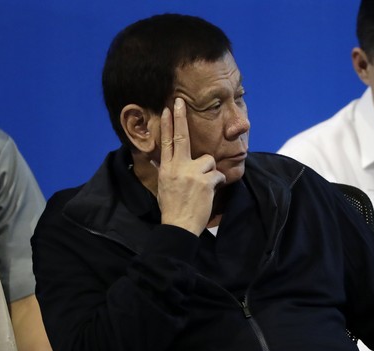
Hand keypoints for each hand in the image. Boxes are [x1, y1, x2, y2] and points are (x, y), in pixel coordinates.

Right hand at [157, 97, 225, 235]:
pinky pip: (218, 175)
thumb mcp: (162, 185)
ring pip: (209, 160)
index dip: (167, 125)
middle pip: (181, 137)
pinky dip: (217, 183)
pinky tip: (210, 193)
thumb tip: (154, 156)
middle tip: (181, 102)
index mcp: (166, 169)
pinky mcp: (205, 181)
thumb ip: (162, 169)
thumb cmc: (172, 207)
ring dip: (210, 171)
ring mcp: (191, 173)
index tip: (167, 109)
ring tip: (203, 186)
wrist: (179, 226)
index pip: (166, 142)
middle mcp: (177, 167)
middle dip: (180, 118)